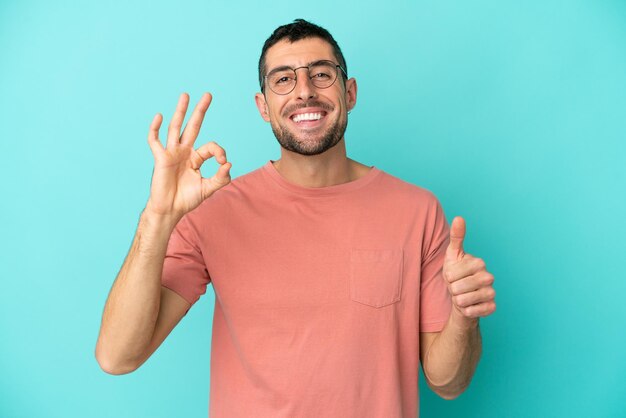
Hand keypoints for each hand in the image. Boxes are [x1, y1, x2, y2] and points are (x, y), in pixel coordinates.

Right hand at [145, 93, 230, 218]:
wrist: (170, 210)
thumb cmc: (187, 200)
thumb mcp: (208, 189)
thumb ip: (221, 178)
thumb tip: (229, 163)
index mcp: (196, 158)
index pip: (211, 146)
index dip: (219, 152)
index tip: (223, 163)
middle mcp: (184, 152)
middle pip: (193, 126)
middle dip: (200, 111)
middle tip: (208, 94)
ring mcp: (172, 153)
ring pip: (176, 128)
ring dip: (180, 111)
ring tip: (185, 95)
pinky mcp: (161, 159)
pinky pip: (155, 141)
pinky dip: (155, 129)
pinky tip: (159, 116)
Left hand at [443, 217, 495, 320]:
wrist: (462, 296)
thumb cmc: (456, 274)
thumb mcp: (453, 254)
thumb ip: (456, 236)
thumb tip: (459, 217)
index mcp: (479, 263)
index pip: (451, 274)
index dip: (447, 277)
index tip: (453, 275)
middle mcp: (489, 277)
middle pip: (457, 288)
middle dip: (452, 289)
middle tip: (457, 286)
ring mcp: (491, 293)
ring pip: (463, 300)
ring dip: (457, 300)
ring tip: (462, 295)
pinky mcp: (492, 308)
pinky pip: (471, 312)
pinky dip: (465, 310)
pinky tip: (468, 306)